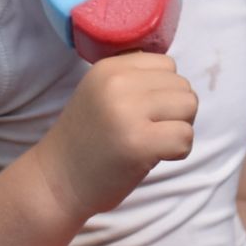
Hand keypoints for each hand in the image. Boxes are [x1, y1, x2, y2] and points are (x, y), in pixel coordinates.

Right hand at [37, 53, 196, 220]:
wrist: (57, 180)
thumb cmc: (88, 139)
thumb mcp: (102, 93)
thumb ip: (135, 79)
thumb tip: (174, 74)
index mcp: (109, 68)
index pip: (167, 65)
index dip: (164, 91)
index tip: (143, 112)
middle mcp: (117, 83)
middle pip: (183, 86)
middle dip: (175, 111)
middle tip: (148, 130)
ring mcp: (127, 112)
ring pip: (189, 107)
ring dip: (179, 128)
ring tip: (151, 141)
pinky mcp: (139, 143)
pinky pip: (185, 136)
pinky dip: (179, 151)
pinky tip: (155, 157)